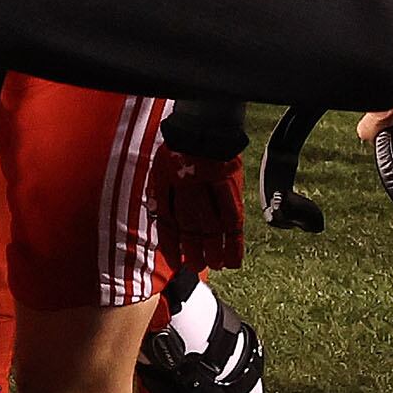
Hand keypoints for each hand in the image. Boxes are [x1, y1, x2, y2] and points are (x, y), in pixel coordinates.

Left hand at [147, 145, 247, 272]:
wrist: (203, 127)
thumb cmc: (180, 146)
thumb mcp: (160, 168)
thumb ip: (160, 193)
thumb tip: (158, 215)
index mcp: (168, 191)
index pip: (169, 227)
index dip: (172, 247)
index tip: (176, 260)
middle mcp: (187, 196)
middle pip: (191, 233)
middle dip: (194, 253)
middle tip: (197, 265)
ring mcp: (209, 194)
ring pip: (211, 233)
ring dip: (214, 253)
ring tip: (216, 265)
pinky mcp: (230, 192)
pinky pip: (233, 224)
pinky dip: (234, 244)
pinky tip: (234, 259)